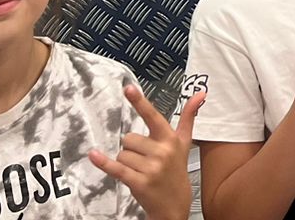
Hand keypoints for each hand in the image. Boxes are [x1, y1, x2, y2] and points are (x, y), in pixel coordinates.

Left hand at [87, 84, 200, 219]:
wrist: (175, 205)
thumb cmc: (177, 170)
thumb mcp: (185, 143)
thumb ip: (189, 117)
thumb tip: (200, 94)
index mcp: (170, 139)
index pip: (153, 116)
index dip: (140, 102)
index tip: (128, 89)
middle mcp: (162, 151)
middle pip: (129, 138)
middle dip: (132, 149)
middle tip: (145, 159)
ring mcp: (150, 168)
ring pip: (122, 153)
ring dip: (126, 162)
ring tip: (141, 170)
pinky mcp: (138, 182)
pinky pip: (116, 168)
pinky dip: (104, 162)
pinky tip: (94, 155)